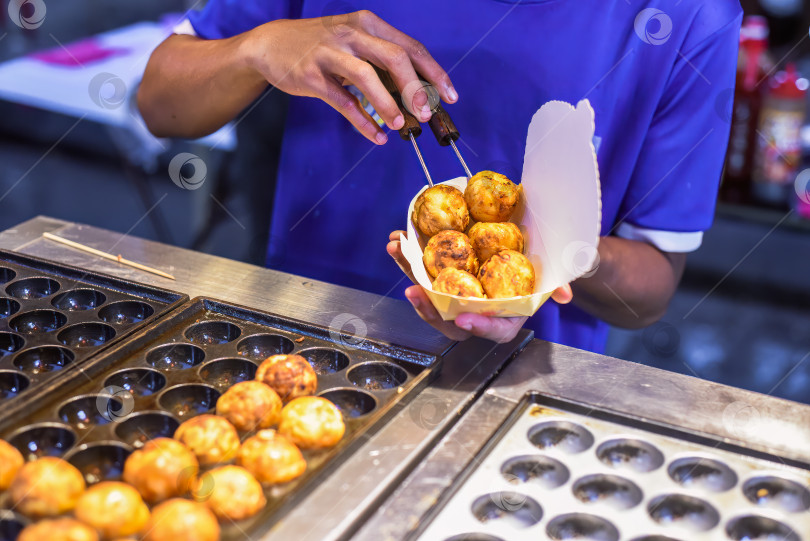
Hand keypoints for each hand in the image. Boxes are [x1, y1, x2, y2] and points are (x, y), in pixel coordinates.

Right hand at [241, 11, 455, 144]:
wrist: (270, 44)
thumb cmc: (320, 46)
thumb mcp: (353, 41)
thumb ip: (381, 61)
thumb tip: (417, 92)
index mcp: (368, 25)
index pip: (410, 47)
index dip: (434, 72)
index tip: (451, 96)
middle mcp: (351, 34)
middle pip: (393, 57)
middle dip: (415, 88)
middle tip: (427, 114)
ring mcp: (329, 54)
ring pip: (367, 77)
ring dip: (388, 104)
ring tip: (400, 126)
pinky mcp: (311, 75)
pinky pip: (342, 101)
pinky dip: (362, 121)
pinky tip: (376, 136)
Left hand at [387, 231, 572, 342]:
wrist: (530, 246)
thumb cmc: (542, 266)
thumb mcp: (555, 272)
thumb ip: (558, 282)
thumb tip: (564, 294)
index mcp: (506, 316)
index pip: (493, 331)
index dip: (478, 327)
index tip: (463, 319)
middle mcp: (477, 310)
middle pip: (449, 319)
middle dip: (428, 308)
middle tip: (415, 292)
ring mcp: (457, 295)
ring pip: (429, 294)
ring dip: (409, 274)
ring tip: (396, 251)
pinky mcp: (443, 276)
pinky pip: (422, 272)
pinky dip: (408, 257)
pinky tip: (396, 240)